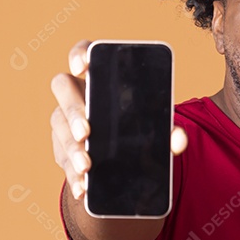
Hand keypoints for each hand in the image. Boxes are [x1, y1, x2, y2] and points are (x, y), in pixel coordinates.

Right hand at [50, 40, 186, 199]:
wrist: (124, 156)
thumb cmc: (138, 127)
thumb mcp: (154, 126)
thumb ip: (168, 130)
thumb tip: (179, 140)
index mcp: (98, 76)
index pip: (82, 52)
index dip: (79, 54)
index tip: (83, 67)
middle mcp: (75, 93)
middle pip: (62, 90)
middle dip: (73, 111)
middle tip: (86, 132)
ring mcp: (64, 121)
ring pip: (60, 128)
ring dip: (72, 149)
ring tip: (87, 166)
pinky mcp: (62, 149)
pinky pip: (62, 160)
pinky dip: (73, 176)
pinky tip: (83, 187)